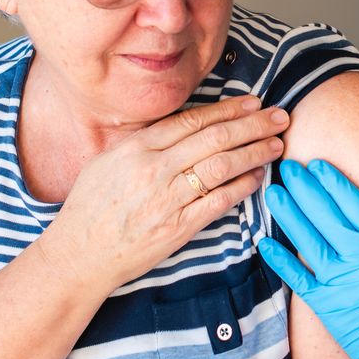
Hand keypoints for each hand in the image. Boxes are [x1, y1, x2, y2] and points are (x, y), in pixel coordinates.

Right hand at [39, 96, 289, 290]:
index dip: (228, 109)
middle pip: (215, 138)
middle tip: (279, 116)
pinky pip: (219, 202)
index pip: (193, 120)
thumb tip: (182, 126)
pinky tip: (259, 176)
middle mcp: (154, 169)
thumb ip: (144, 142)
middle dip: (253, 125)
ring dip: (255, 152)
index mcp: (137, 148)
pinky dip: (243, 187)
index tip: (253, 102)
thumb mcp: (107, 161)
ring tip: (277, 143)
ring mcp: (167, 199)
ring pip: (222, 166)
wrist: (79, 255)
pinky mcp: (178, 228)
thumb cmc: (92, 207)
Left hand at [258, 160, 358, 358]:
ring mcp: (341, 284)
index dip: (334, 180)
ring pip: (307, 239)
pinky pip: (298, 279)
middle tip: (287, 165)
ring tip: (274, 191)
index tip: (319, 163)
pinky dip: (280, 260)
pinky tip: (264, 242)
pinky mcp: (328, 309)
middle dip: (305, 187)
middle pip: (325, 213)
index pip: (355, 202)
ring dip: (289, 213)